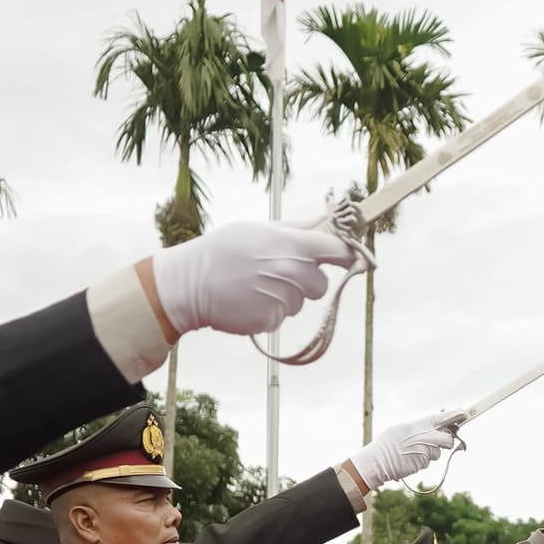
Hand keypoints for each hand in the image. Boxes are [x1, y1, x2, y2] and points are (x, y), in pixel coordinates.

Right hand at [147, 219, 355, 337]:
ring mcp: (284, 299)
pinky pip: (282, 316)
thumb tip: (327, 223)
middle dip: (307, 280)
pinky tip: (249, 299)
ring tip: (256, 284)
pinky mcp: (272, 320)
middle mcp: (294, 273)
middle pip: (322, 284)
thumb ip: (298, 229)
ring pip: (301, 302)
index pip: (339, 251)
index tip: (353, 259)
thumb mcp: (260, 229)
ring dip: (286, 296)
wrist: (190, 282)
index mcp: (294, 246)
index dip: (349, 256)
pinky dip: (269, 310)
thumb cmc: (225, 249)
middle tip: (278, 271)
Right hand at [352, 409, 468, 490]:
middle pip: (447, 439)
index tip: (462, 412)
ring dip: (430, 454)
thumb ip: (417, 428)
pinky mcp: (423, 463)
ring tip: (413, 453)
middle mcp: (424, 437)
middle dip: (446, 442)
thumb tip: (430, 429)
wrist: (377, 462)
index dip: (452, 416)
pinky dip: (421, 462)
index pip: (439, 418)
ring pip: (437, 453)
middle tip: (442, 442)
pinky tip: (409, 460)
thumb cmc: (386, 445)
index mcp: (417, 425)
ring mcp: (425, 451)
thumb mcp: (400, 429)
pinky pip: (428, 463)